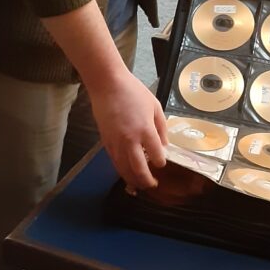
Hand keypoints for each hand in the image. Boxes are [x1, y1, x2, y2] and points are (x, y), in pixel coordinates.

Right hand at [87, 69, 167, 189]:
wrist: (107, 84)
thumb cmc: (133, 91)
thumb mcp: (155, 106)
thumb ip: (161, 127)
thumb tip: (164, 145)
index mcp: (146, 130)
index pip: (157, 156)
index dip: (161, 162)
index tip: (162, 162)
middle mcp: (131, 140)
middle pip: (139, 169)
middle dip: (147, 180)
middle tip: (153, 184)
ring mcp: (116, 142)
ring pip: (124, 169)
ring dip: (133, 180)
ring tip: (139, 185)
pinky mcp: (105, 141)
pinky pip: (114, 161)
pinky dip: (120, 170)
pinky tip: (125, 173)